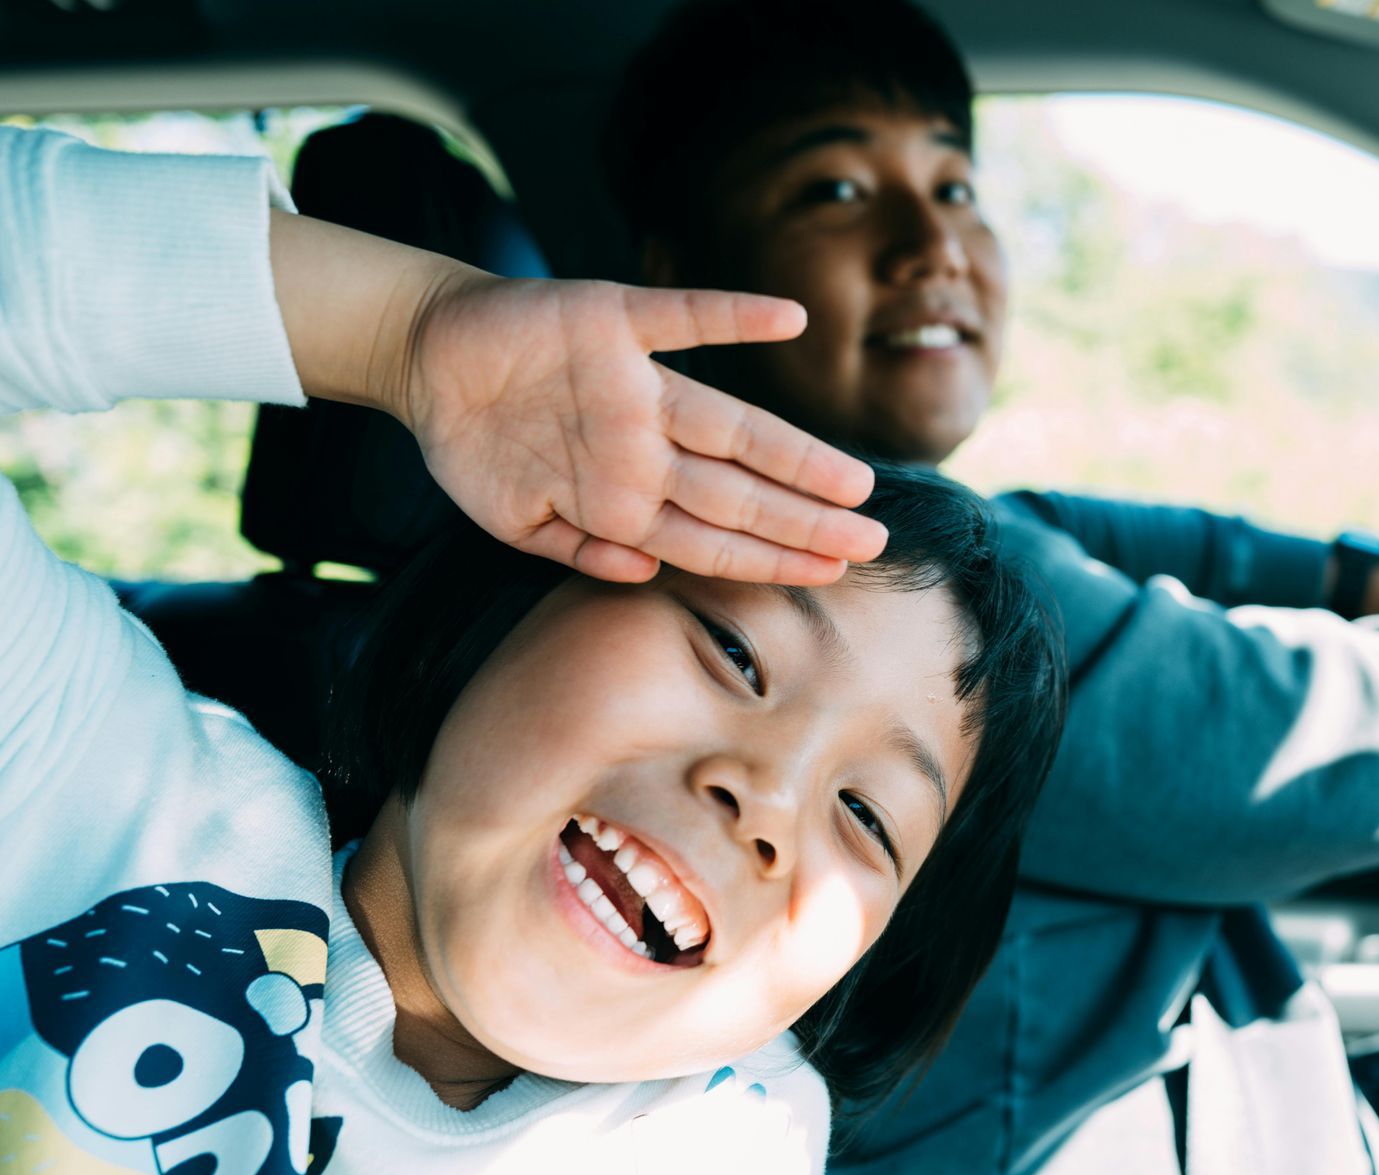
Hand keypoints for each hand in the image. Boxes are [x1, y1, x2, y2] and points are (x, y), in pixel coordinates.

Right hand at [400, 270, 884, 583]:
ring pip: (729, 427)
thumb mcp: (518, 522)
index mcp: (629, 489)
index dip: (775, 555)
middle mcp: (645, 441)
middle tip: (873, 543)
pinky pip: (679, 318)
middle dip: (804, 523)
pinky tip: (788, 318)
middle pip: (739, 491)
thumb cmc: (481, 443)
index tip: (832, 572)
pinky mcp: (610, 321)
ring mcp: (632, 387)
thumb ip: (580, 549)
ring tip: (853, 483)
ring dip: (793, 455)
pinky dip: (732, 316)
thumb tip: (644, 574)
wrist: (426, 354)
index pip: (717, 534)